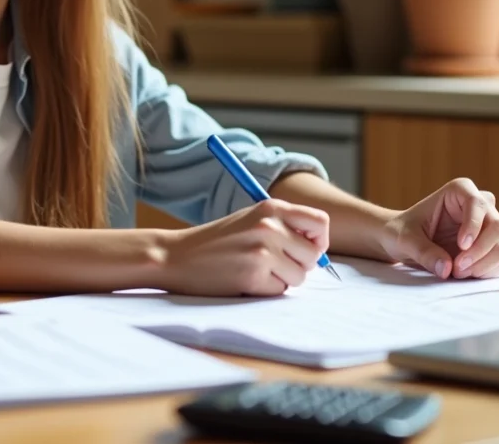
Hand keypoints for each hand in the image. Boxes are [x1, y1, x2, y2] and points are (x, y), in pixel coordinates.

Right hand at [158, 199, 329, 296]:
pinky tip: (244, 279)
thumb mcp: (251, 220)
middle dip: (299, 265)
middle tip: (273, 264)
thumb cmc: (217, 241)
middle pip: (314, 255)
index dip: (319, 240)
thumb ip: (284, 227)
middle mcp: (270, 226)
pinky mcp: (253, 276)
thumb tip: (320, 250)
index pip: (321, 222)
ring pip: (300, 276)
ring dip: (282, 279)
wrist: (177, 256)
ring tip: (256, 270)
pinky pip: (279, 290)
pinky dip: (265, 289)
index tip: (306, 249)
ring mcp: (262, 251)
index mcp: (272, 208)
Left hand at [380, 178, 498, 279]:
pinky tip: (467, 274)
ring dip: (483, 265)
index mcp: (459, 191)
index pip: (477, 203)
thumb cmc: (402, 232)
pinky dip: (487, 271)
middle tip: (457, 268)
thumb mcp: (405, 239)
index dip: (473, 225)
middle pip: (497, 226)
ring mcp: (488, 227)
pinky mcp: (492, 247)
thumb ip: (423, 252)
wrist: (405, 243)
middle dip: (479, 251)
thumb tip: (446, 269)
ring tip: (457, 272)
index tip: (461, 245)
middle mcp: (480, 205)